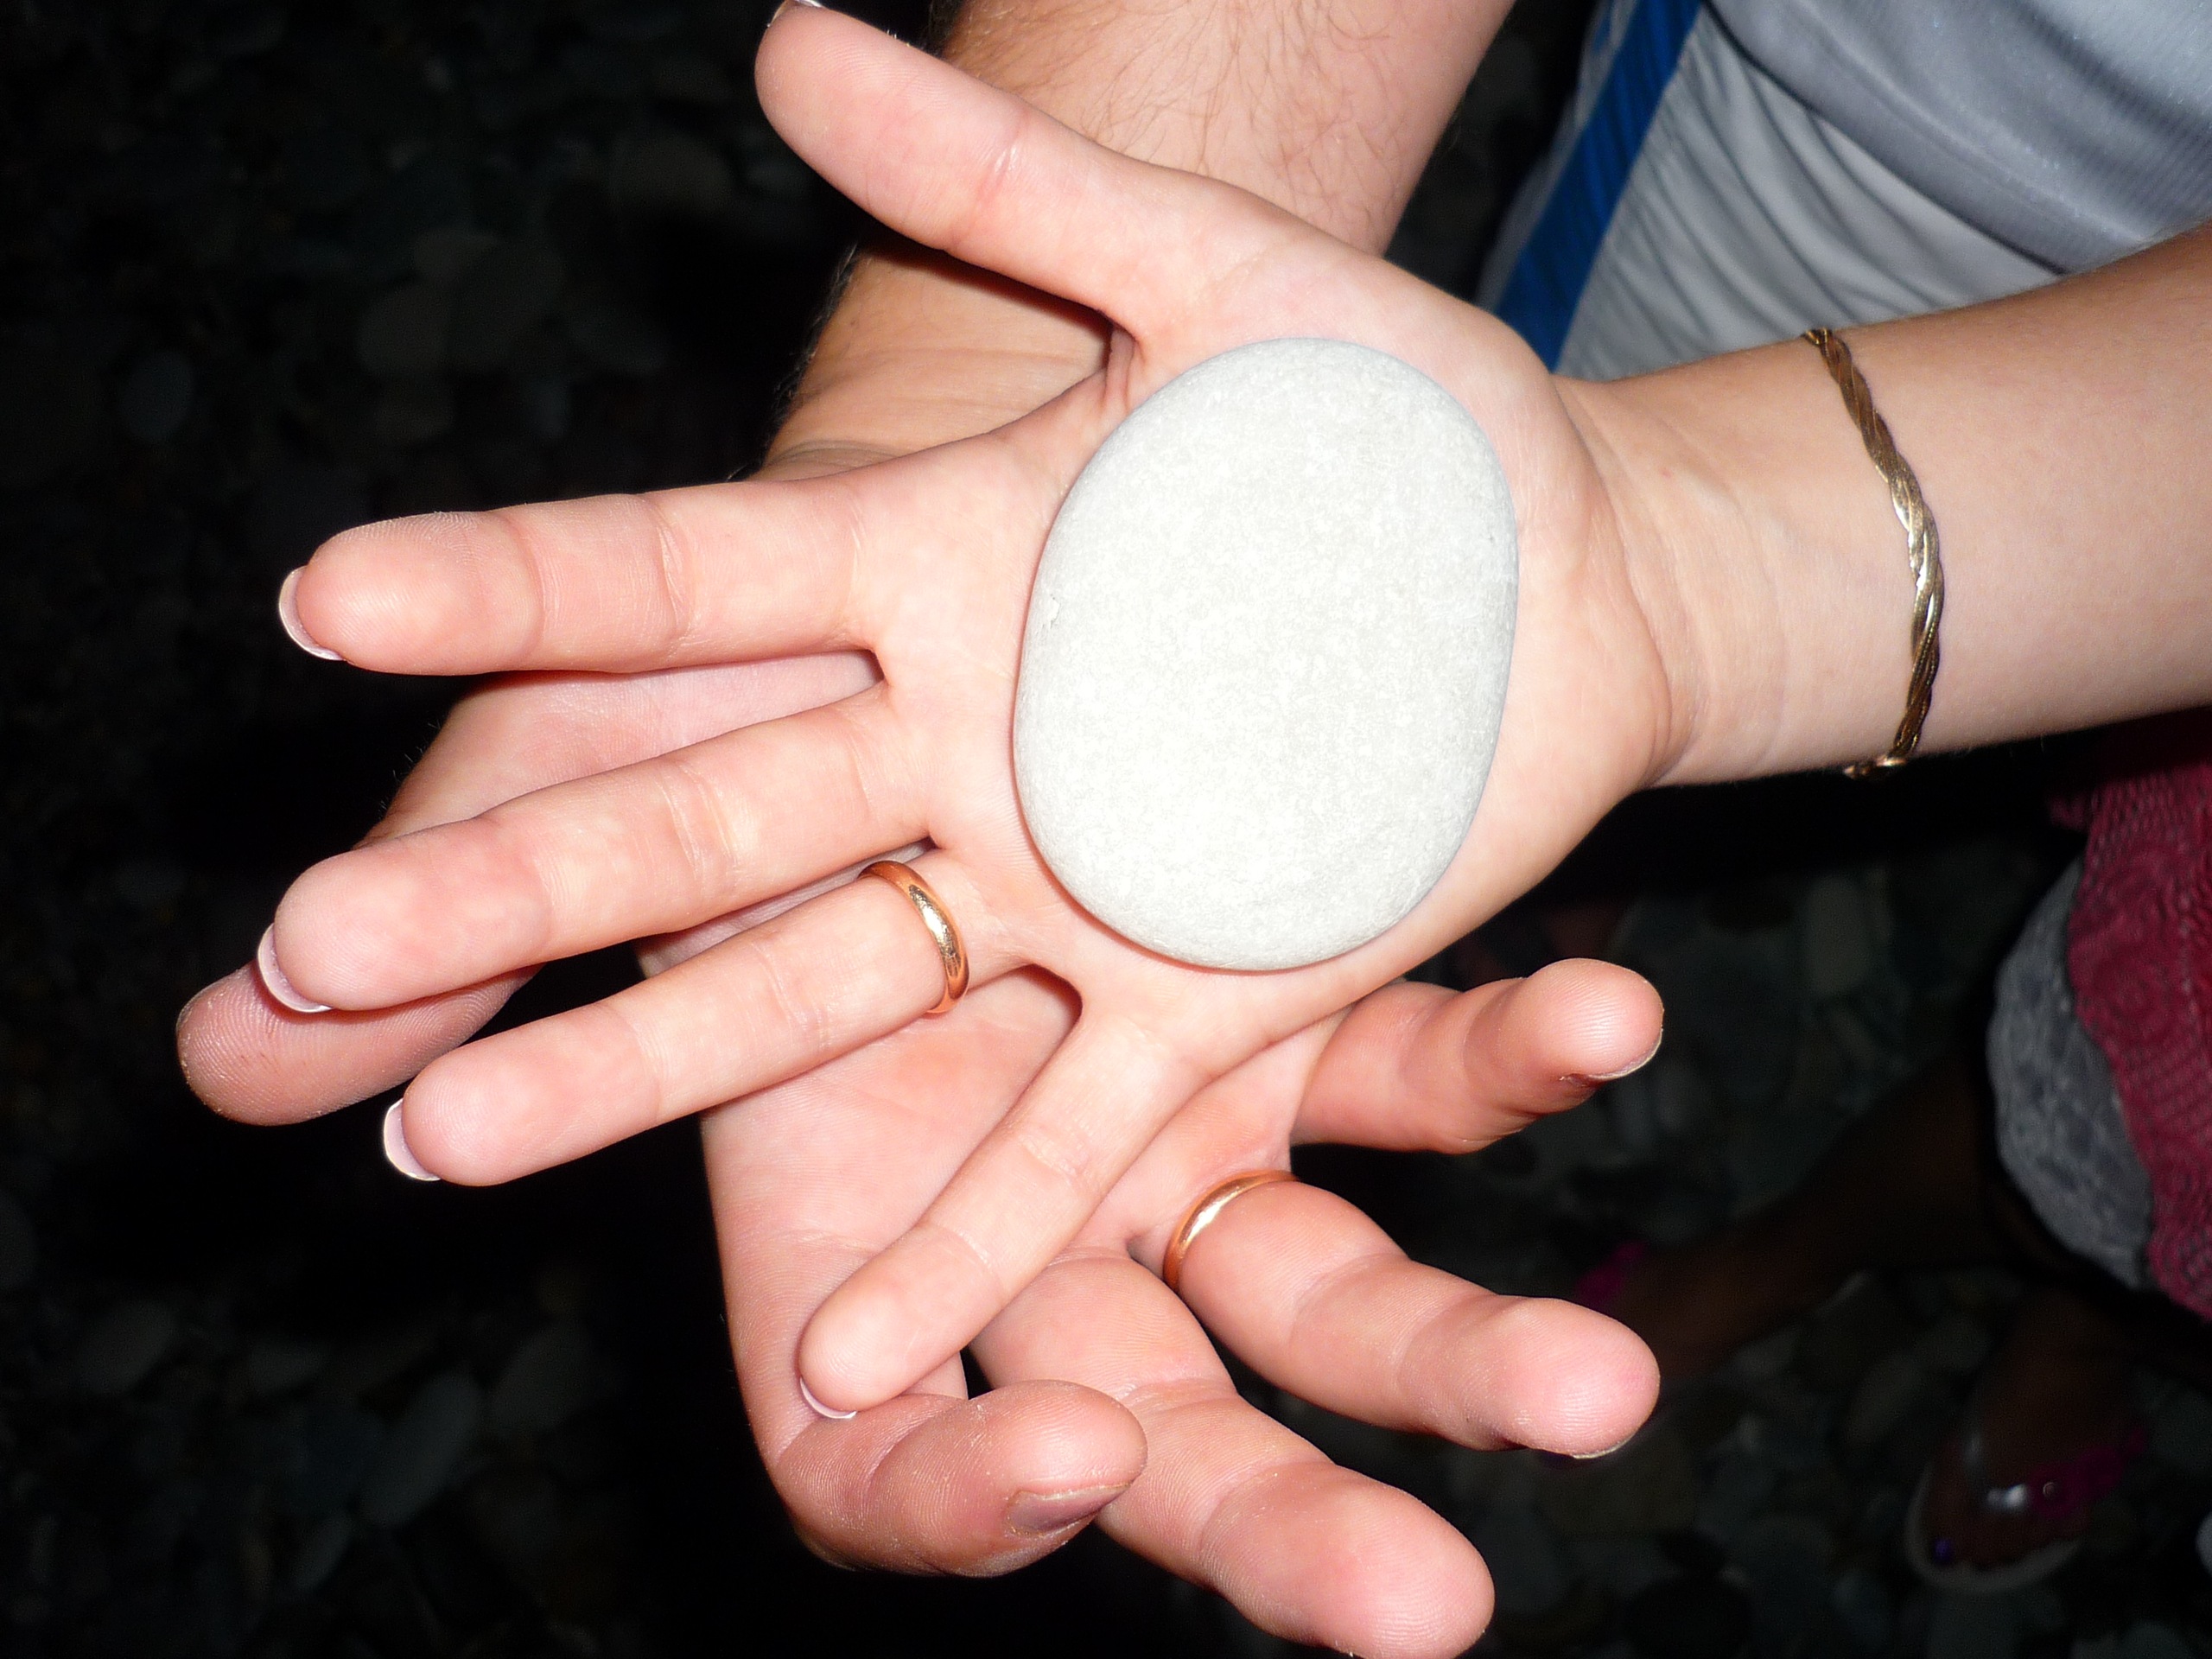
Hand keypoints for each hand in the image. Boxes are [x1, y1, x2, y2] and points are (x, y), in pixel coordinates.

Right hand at [185, 602, 1660, 1656]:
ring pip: (1329, 1291)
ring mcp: (1180, 1126)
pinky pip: (1413, 1072)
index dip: (953, 1493)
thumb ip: (443, 936)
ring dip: (1468, 1356)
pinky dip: (1500, 1061)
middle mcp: (1028, 1218)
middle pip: (1158, 1440)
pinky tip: (1601, 1023)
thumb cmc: (697, 704)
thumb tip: (229, 1052)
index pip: (881, 1455)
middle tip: (1419, 1614)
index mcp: (845, 1224)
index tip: (1051, 1464)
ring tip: (1599, 1398)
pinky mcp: (1294, 1007)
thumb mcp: (564, 795)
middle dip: (1277, 1533)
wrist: (893, 573)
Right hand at [206, 7, 1686, 1412]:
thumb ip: (1009, 193)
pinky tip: (843, 1350)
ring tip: (447, 1145)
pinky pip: (1061, 1131)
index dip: (512, 581)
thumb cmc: (1391, 411)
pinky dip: (960, 1233)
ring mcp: (1064, 889)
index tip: (323, 595)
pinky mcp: (1201, 1001)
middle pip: (699, 812)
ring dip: (645, 1067)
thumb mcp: (1208, 277)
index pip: (682, 570)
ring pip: (816, 988)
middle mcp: (954, 747)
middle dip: (513, 873)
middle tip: (309, 936)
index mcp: (934, 568)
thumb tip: (780, 42)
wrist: (1561, 568)